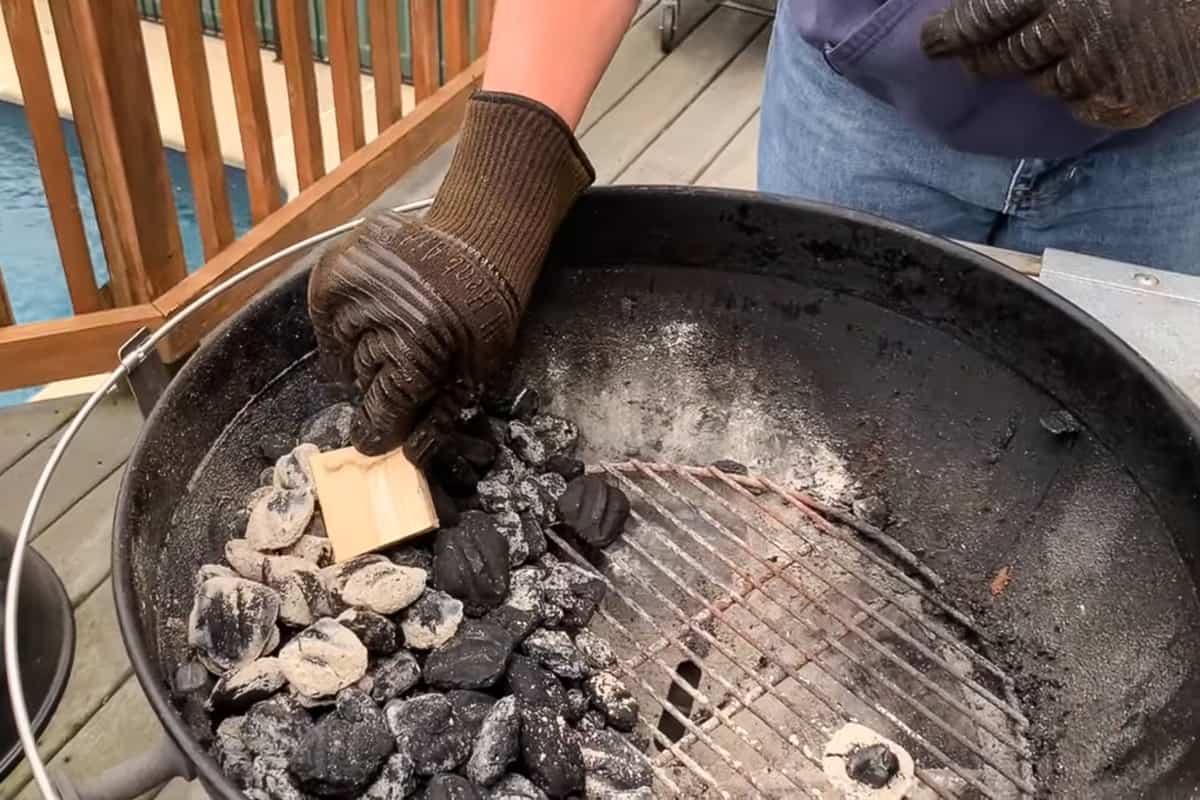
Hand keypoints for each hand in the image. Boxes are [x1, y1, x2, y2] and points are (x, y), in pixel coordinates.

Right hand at [308, 92, 592, 460]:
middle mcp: (376, 318)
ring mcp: (353, 286)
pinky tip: (368, 316)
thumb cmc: (486, 316)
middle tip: (403, 365)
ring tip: (390, 333)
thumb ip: (436, 415)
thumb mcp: (474, 374)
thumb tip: (404, 454)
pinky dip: (338, 321)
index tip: (375, 435)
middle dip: (376, 381)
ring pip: (337, 346)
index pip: (380, 409)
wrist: (481, 247)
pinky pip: (323, 311)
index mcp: (415, 351)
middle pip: (358, 378)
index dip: (379, 427)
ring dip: (356, 350)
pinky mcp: (338, 264)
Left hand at [921, 0, 1199, 129]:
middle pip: (1001, 57)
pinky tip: (1112, 67)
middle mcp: (1070, 26)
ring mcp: (1096, 68)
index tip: (932, 42)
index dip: (953, 33)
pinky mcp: (1121, 102)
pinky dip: (1087, 92)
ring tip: (1080, 46)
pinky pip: (1081, 105)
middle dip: (984, 58)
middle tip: (974, 57)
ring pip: (1042, 83)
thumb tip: (979, 6)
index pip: (983, 17)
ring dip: (1047, 70)